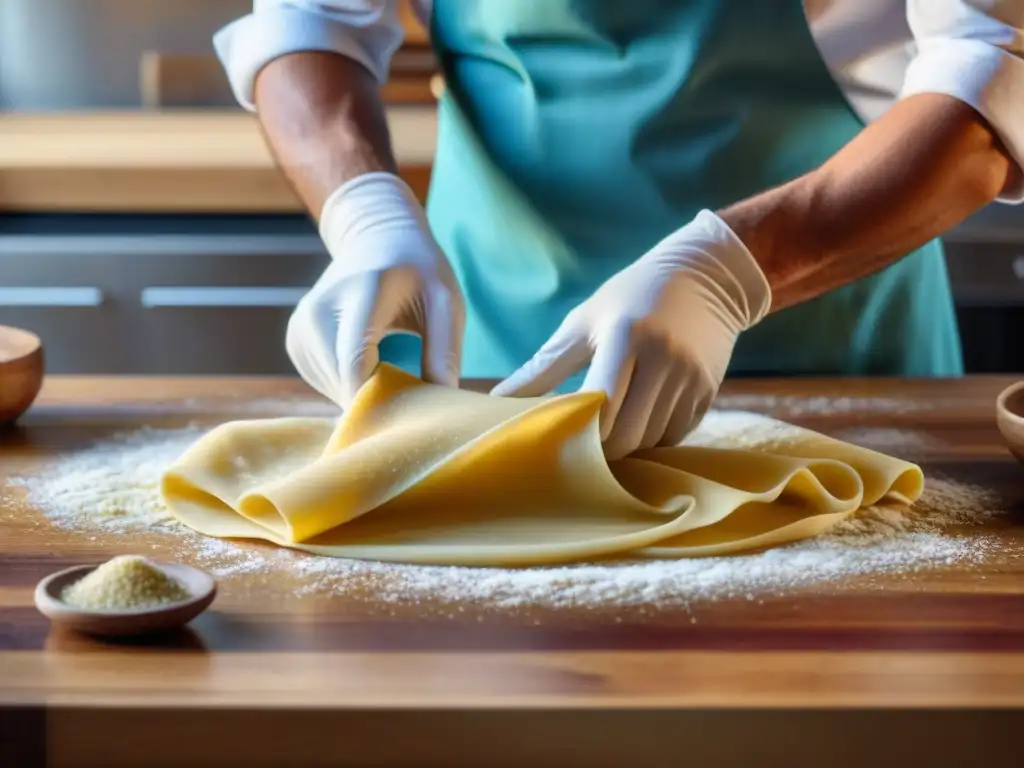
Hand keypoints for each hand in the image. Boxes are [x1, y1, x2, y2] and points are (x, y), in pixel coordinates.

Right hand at [287, 172, 464, 406]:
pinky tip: (369, 366)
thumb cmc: (419, 272)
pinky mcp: (295, 338)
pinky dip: (346, 385)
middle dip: (375, 399)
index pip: (353, 360)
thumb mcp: (446, 301)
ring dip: (361, 392)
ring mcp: (302, 324)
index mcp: (361, 292)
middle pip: (340, 380)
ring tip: (392, 373)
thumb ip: (446, 349)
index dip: (376, 398)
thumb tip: (441, 401)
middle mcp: (320, 307)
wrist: (376, 240)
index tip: (406, 416)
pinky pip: (322, 381)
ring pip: (330, 386)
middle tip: (409, 398)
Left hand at [491, 211, 770, 458]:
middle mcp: (663, 360)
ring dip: (627, 444)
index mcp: (626, 337)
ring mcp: (690, 379)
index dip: (579, 431)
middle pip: (627, 435)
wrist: (707, 277)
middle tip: (581, 443)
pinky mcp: (708, 393)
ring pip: (651, 441)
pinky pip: (675, 435)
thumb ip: (544, 365)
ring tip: (609, 429)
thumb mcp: (585, 321)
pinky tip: (640, 418)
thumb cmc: (632, 297)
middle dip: (601, 448)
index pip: (601, 407)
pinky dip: (653, 437)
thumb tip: (497, 399)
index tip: (560, 435)